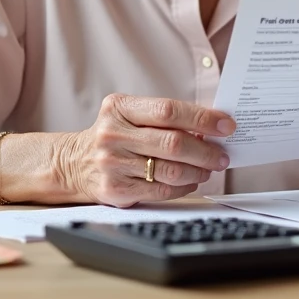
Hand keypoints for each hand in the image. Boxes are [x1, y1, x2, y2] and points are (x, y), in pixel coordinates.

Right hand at [64, 94, 234, 206]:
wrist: (72, 163)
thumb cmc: (113, 135)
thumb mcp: (128, 115)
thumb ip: (163, 118)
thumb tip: (209, 127)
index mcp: (118, 107)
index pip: (168, 110)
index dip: (202, 118)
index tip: (226, 125)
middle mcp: (112, 134)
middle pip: (172, 143)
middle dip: (205, 151)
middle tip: (222, 155)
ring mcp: (112, 163)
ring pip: (169, 170)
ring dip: (197, 171)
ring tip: (209, 168)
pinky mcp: (115, 190)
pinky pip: (160, 190)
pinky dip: (183, 187)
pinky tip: (190, 181)